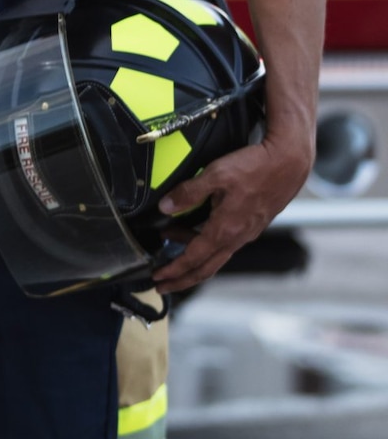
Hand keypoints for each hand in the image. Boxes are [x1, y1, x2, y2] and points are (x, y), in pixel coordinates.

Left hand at [149, 138, 312, 292]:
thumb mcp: (215, 175)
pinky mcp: (252, 224)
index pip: (194, 258)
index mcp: (226, 229)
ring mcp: (247, 232)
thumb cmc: (255, 167)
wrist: (289, 162)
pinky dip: (206, 244)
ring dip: (193, 256)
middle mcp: (238, 237)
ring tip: (170, 241)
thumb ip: (188, 192)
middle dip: (182, 278)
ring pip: (216, 255)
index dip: (173, 270)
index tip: (157, 278)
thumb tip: (166, 208)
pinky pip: (226, 243)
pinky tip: (196, 230)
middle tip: (162, 284)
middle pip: (206, 268)